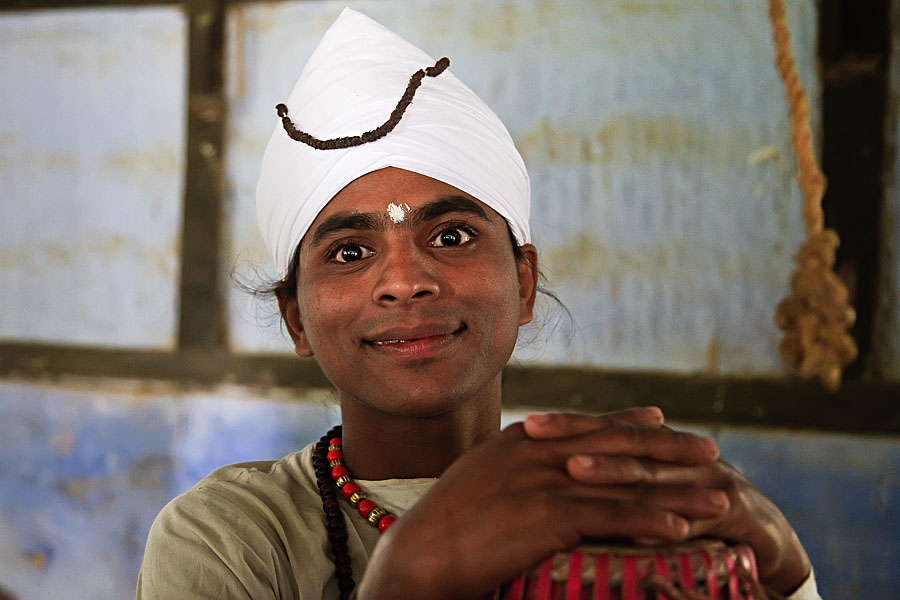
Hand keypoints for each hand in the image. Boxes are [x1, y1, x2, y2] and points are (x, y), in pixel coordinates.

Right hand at [357, 407, 723, 599]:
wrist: (421, 551)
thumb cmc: (446, 521)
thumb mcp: (480, 477)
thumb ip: (513, 464)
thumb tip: (533, 459)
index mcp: (524, 439)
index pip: (588, 425)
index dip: (629, 423)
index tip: (662, 421)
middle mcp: (541, 450)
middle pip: (619, 445)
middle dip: (669, 448)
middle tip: (710, 449)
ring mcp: (547, 480)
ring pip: (626, 482)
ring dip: (677, 490)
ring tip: (719, 496)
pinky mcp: (550, 515)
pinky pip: (612, 517)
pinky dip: (652, 521)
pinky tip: (682, 528)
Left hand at [534, 414, 811, 595]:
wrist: (767, 538)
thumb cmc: (692, 519)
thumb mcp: (646, 500)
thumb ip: (609, 490)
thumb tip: (554, 480)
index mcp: (655, 449)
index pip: (604, 431)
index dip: (565, 426)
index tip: (522, 425)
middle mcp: (678, 456)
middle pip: (622, 441)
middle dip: (578, 436)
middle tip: (535, 433)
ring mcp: (708, 479)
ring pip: (654, 475)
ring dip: (614, 473)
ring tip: (574, 471)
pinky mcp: (737, 513)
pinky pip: (697, 519)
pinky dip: (669, 523)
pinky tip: (639, 529)